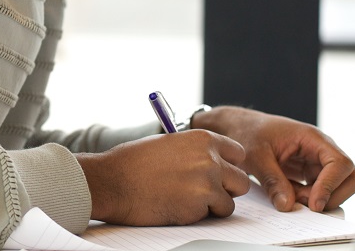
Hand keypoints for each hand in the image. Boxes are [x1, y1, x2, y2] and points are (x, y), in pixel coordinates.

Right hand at [76, 130, 250, 225]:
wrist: (113, 181)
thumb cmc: (133, 162)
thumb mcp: (168, 144)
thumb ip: (194, 151)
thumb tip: (213, 163)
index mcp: (202, 138)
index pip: (238, 153)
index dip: (229, 166)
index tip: (220, 173)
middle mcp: (210, 158)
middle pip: (241, 181)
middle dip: (226, 189)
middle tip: (205, 192)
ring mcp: (207, 182)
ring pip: (230, 202)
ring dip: (213, 205)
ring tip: (187, 200)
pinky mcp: (200, 205)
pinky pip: (213, 216)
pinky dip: (199, 216)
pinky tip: (177, 206)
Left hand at [194, 106, 354, 212]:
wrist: (238, 128)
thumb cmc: (248, 133)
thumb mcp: (255, 155)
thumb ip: (271, 180)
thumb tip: (287, 205)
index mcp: (312, 138)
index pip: (340, 164)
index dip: (332, 186)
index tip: (314, 204)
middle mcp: (321, 149)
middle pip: (350, 177)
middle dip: (332, 195)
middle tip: (303, 201)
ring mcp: (317, 161)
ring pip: (338, 187)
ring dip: (320, 198)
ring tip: (292, 196)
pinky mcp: (310, 173)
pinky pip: (322, 191)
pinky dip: (311, 199)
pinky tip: (290, 196)